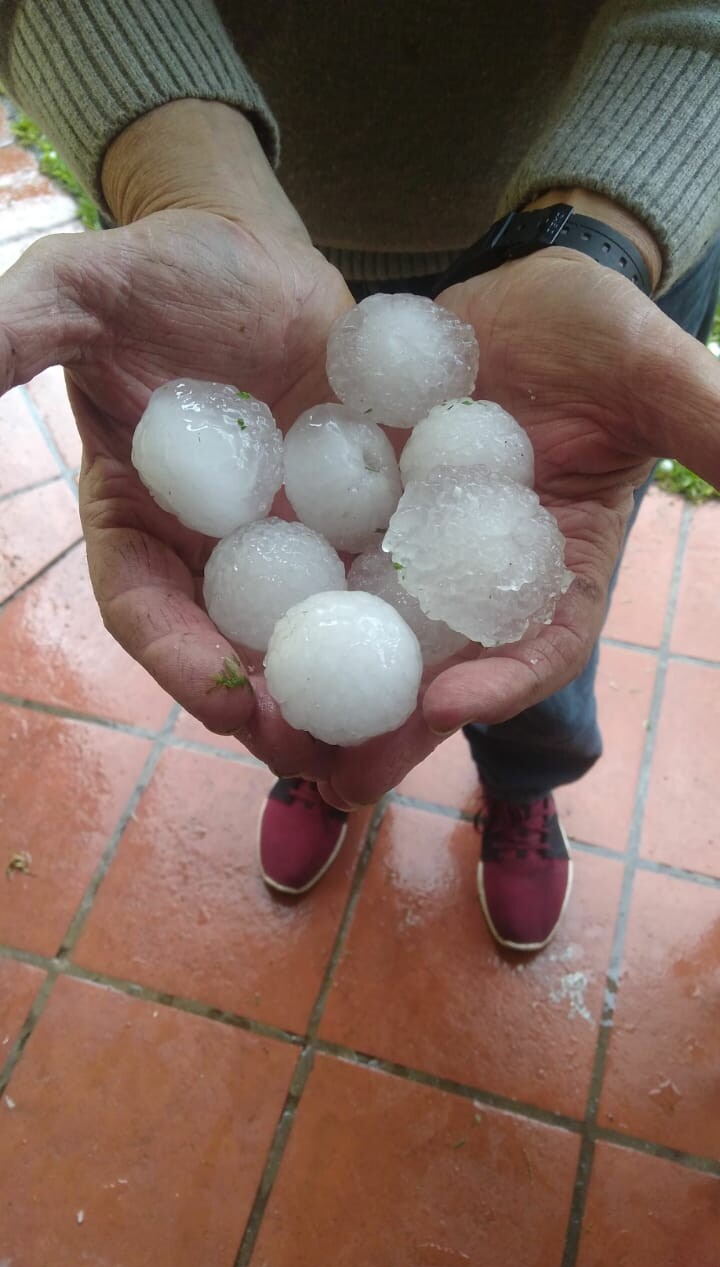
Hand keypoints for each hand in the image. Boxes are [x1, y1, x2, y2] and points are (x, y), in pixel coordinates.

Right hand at [0, 103, 353, 777]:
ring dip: (346, 686)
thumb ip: (20, 332)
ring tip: (390, 734)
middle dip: (272, 707)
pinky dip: (409, 611)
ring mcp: (288, 535)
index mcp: (134, 519)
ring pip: (311, 626)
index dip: (177, 658)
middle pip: (233, 644)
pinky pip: (379, 566)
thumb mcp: (80, 289)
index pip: (144, 605)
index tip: (226, 700)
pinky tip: (452, 648)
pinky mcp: (353, 510)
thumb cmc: (158, 267)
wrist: (253, 249)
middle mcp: (211, 546)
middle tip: (316, 754)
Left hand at [319, 240, 719, 807]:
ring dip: (320, 696)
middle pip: (440, 672)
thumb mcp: (647, 371)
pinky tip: (228, 641)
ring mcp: (406, 557)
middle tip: (339, 778)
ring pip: (364, 641)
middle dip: (392, 728)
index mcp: (557, 573)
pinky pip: (310, 572)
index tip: (450, 703)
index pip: (540, 645)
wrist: (503, 297)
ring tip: (267, 737)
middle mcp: (476, 583)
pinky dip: (274, 612)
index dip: (502, 681)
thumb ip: (703, 423)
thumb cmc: (592, 335)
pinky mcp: (348, 523)